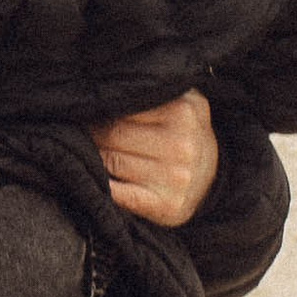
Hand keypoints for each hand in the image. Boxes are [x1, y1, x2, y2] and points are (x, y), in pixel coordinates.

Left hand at [90, 88, 220, 226]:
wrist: (214, 176)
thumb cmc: (185, 134)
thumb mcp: (183, 102)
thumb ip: (153, 91)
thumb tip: (106, 90)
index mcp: (183, 112)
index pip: (122, 108)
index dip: (101, 112)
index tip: (90, 114)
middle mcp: (181, 145)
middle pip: (112, 135)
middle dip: (92, 134)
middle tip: (83, 134)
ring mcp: (174, 178)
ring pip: (111, 162)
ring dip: (93, 158)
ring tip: (89, 153)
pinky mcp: (165, 205)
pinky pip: (118, 194)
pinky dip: (102, 184)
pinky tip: (97, 177)